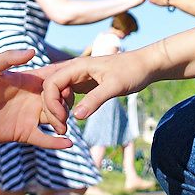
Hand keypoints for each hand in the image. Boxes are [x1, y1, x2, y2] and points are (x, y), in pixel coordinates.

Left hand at [0, 50, 72, 149]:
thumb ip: (9, 58)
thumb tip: (33, 51)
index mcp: (27, 81)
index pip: (53, 78)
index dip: (66, 78)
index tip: (79, 79)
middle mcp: (31, 98)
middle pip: (59, 100)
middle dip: (66, 104)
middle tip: (66, 109)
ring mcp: (28, 116)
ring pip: (55, 119)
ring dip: (63, 122)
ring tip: (64, 126)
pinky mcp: (22, 133)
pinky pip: (43, 138)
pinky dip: (56, 142)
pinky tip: (68, 144)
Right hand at [37, 50, 160, 127]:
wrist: (145, 65)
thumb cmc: (132, 71)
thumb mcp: (115, 86)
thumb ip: (95, 100)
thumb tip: (76, 116)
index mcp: (77, 66)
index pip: (51, 83)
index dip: (51, 102)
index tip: (62, 119)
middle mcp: (74, 69)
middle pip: (49, 88)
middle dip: (51, 109)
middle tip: (62, 128)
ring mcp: (77, 77)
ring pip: (56, 92)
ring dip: (56, 109)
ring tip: (65, 126)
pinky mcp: (83, 84)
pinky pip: (65, 95)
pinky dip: (64, 107)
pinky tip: (72, 117)